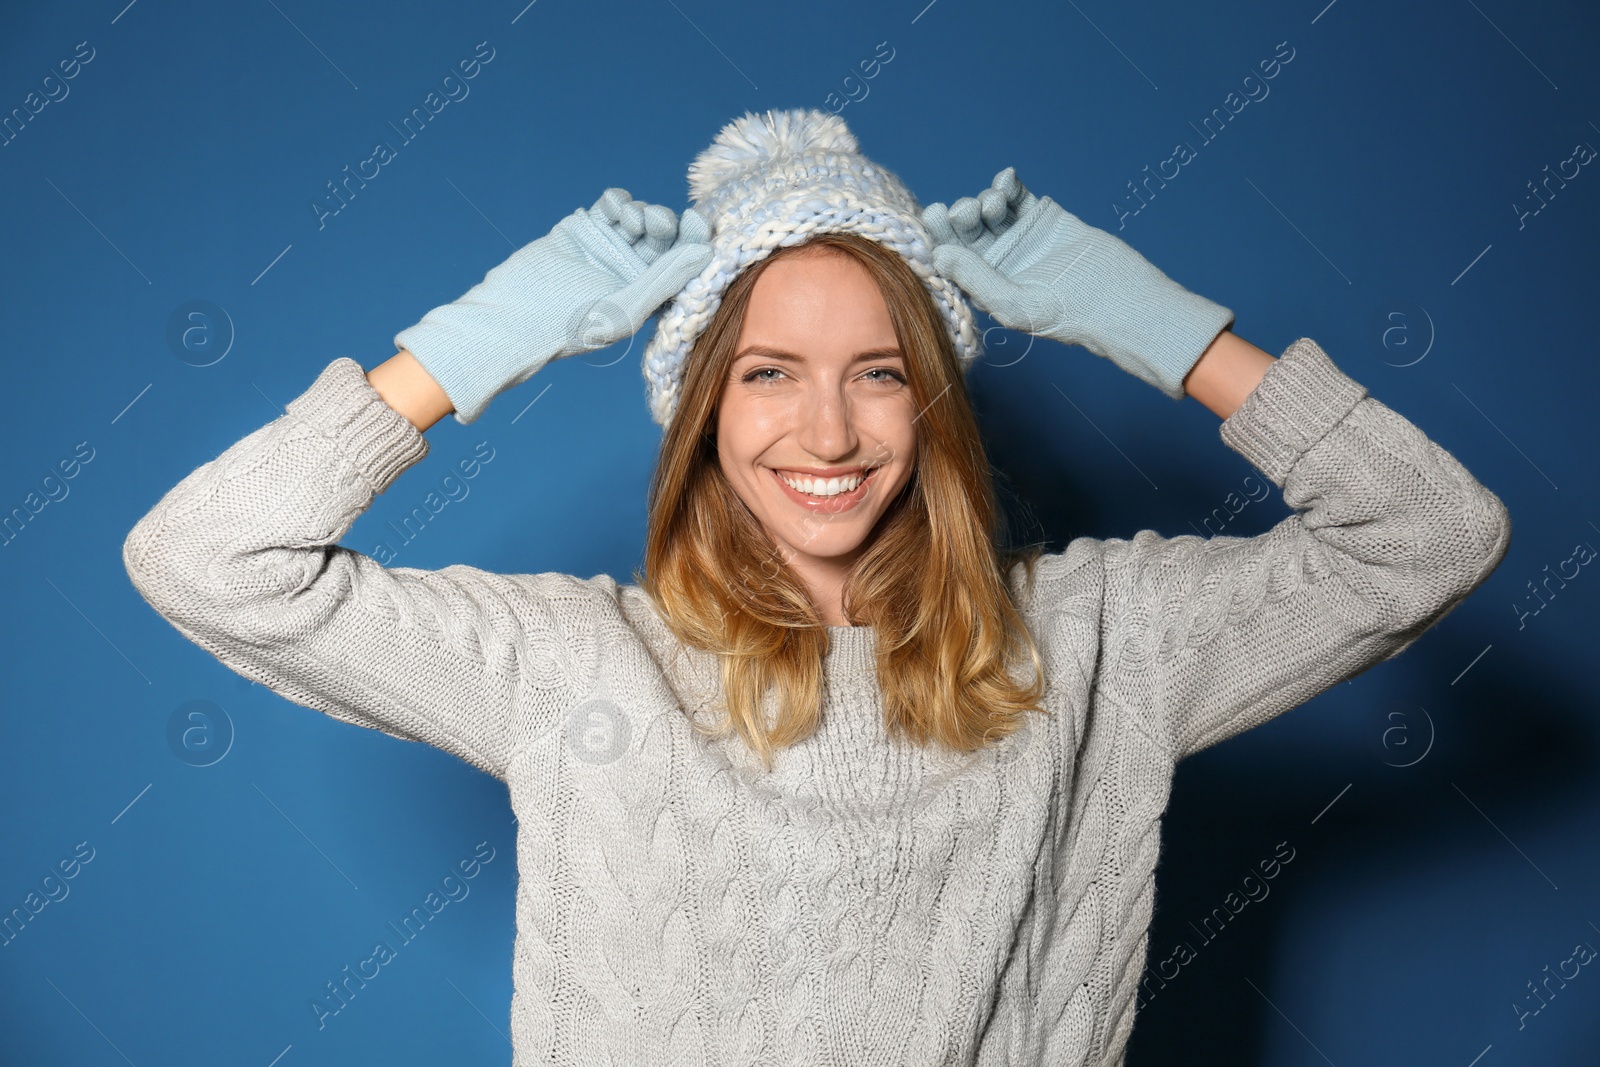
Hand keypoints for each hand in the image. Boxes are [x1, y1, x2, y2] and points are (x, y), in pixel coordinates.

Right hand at [394, 188, 713, 423]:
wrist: (515, 318)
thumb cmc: (573, 327)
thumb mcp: (627, 308)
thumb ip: (666, 279)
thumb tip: (706, 251)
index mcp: (652, 295)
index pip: (684, 263)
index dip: (695, 239)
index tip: (696, 221)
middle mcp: (635, 271)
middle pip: (665, 236)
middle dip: (665, 222)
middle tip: (655, 222)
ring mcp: (610, 248)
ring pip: (640, 217)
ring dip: (641, 210)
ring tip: (627, 220)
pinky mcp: (586, 229)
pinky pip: (612, 206)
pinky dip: (618, 200)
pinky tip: (614, 207)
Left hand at [922, 168, 1233, 398]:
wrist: (1120, 300)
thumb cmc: (1067, 315)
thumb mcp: (1014, 304)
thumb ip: (976, 279)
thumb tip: (939, 254)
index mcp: (984, 287)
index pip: (952, 258)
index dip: (939, 235)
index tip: (935, 214)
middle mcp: (998, 263)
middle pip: (966, 231)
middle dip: (962, 215)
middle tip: (969, 210)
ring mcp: (1021, 239)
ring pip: (990, 212)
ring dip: (985, 199)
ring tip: (995, 203)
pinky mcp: (1044, 220)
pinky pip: (1018, 198)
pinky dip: (1008, 185)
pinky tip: (1006, 179)